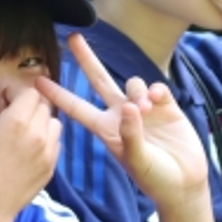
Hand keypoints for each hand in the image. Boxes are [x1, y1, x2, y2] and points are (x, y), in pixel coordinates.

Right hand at [0, 87, 61, 221]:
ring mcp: (48, 152)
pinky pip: (56, 143)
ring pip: (54, 122)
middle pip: (43, 106)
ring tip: (24, 131)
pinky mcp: (51, 167)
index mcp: (17, 122)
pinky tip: (29, 149)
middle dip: (28, 106)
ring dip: (40, 121)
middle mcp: (38, 134)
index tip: (5, 101)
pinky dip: (46, 140)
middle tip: (12, 115)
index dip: (16, 94)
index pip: (30, 93)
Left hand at [37, 33, 209, 208]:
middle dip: (87, 59)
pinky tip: (158, 102)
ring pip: (132, 83)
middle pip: (99, 80)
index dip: (57, 94)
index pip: (77, 107)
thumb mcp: (138, 160)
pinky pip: (155, 87)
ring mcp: (143, 109)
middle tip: (74, 37)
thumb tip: (128, 107)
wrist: (184, 184)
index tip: (37, 81)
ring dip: (136, 91)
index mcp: (106, 129)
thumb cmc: (155, 178)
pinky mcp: (165, 106)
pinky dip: (155, 91)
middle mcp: (121, 115)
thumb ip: (131, 135)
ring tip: (146, 109)